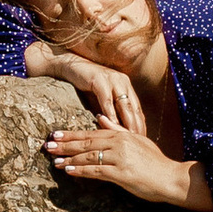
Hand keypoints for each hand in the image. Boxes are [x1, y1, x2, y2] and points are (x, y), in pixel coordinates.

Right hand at [25, 43, 146, 134]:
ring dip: (126, 124)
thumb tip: (120, 137)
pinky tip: (109, 125)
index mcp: (127, 87)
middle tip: (137, 145)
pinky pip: (107, 100)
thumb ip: (113, 114)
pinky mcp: (100, 79)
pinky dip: (110, 114)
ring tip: (127, 139)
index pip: (138, 111)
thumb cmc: (87, 87)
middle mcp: (123, 82)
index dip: (141, 128)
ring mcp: (113, 79)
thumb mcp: (103, 101)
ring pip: (124, 105)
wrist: (70, 66)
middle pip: (134, 110)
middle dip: (136, 129)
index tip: (142, 143)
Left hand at [45, 125, 208, 210]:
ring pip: (89, 156)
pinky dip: (81, 170)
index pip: (91, 132)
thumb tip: (99, 118)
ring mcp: (120, 157)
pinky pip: (96, 170)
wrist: (171, 178)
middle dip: (65, 144)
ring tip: (54, 160)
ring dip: (69, 158)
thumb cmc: (155, 162)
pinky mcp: (121, 173)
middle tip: (48, 145)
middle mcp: (119, 143)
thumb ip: (117, 129)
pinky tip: (69, 171)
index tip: (56, 135)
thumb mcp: (137, 140)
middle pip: (86, 142)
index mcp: (121, 134)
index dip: (72, 134)